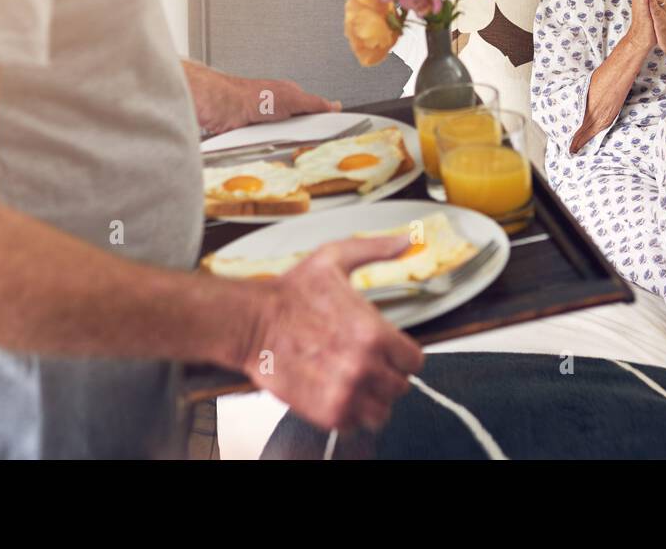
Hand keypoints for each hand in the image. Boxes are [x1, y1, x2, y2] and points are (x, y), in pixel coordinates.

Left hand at [183, 60, 340, 133]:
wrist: (222, 106)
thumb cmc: (252, 96)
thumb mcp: (292, 98)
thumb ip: (314, 103)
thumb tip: (334, 106)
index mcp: (289, 96)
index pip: (312, 111)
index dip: (320, 123)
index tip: (330, 133)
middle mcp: (277, 109)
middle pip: (297, 129)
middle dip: (301, 136)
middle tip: (305, 142)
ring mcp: (264, 123)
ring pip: (281, 140)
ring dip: (282, 143)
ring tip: (281, 142)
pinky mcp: (251, 136)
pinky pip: (264, 146)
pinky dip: (266, 148)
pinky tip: (265, 146)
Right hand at [241, 235, 424, 432]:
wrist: (250, 322)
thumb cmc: (290, 292)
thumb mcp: (335, 259)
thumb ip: (376, 250)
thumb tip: (407, 240)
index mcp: (373, 332)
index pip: (415, 361)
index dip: (403, 356)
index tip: (389, 351)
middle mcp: (365, 366)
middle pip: (400, 386)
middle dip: (387, 375)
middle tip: (366, 364)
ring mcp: (346, 393)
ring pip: (382, 411)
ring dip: (371, 398)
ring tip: (353, 382)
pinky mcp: (326, 412)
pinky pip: (356, 425)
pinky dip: (351, 414)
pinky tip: (338, 393)